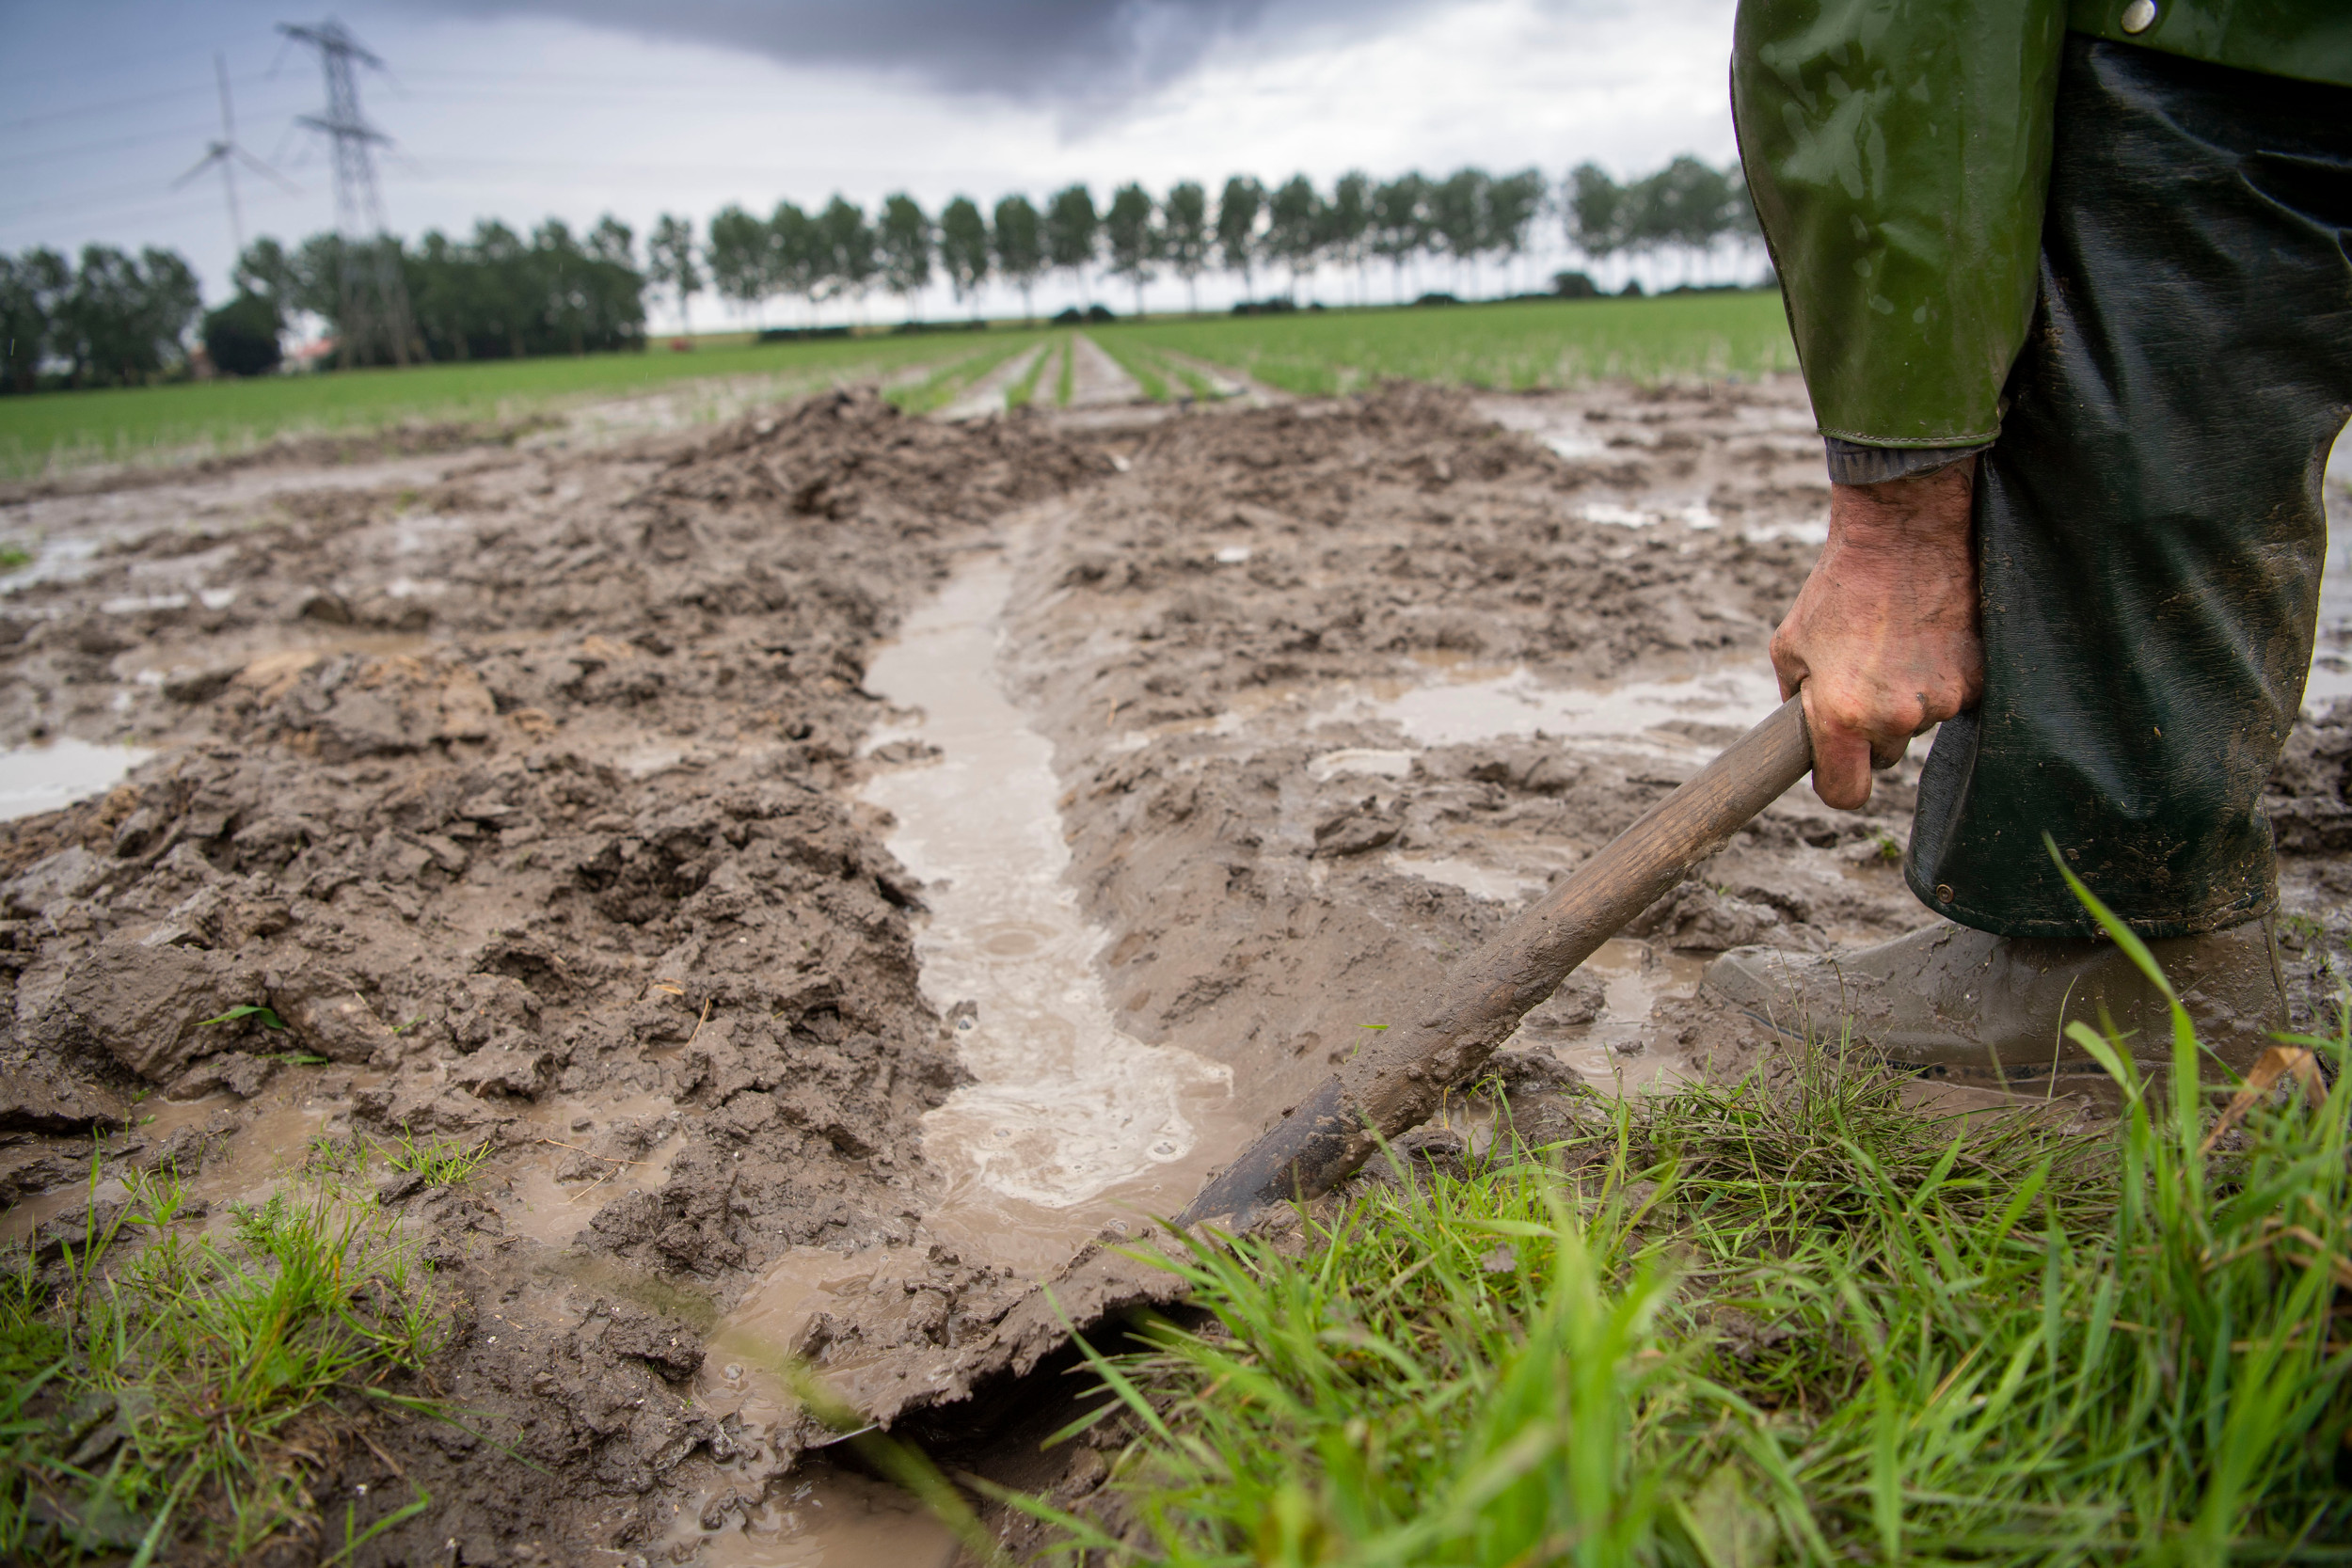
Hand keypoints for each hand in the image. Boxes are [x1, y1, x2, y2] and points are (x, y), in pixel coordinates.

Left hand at [1771, 458, 1982, 808]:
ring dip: (1908, 699)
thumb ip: (1794, 702)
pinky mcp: (1979, 679)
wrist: (1903, 534)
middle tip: (1864, 678)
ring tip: (1896, 644)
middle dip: (1873, 731)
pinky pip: (1954, 698)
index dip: (1837, 783)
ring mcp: (1943, 700)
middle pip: (1886, 757)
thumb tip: (1804, 737)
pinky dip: (1942, 678)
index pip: (1846, 795)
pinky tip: (1928, 637)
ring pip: (1920, 724)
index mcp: (1842, 718)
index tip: (1836, 767)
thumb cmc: (1838, 589)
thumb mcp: (1789, 647)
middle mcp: (1896, 718)